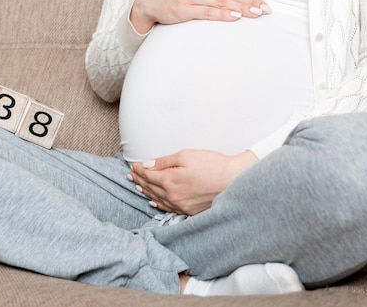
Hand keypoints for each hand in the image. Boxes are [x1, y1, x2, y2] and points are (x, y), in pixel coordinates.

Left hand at [129, 149, 258, 215]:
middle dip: (140, 180)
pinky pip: (168, 208)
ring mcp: (181, 205)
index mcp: (170, 181)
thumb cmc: (212, 164)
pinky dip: (158, 203)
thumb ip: (164, 162)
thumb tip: (147, 165)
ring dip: (147, 191)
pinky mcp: (190, 211)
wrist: (234, 179)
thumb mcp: (186, 156)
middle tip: (132, 175)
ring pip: (157, 199)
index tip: (133, 165)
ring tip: (139, 185)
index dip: (139, 169)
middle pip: (151, 187)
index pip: (148, 175)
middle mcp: (173, 196)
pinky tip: (154, 200)